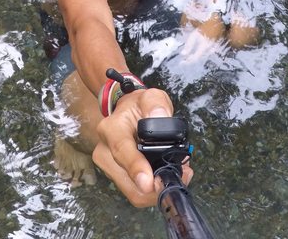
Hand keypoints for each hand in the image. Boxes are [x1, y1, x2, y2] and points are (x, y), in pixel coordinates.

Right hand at [92, 88, 193, 206]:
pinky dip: (154, 190)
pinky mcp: (118, 177)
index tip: (148, 183)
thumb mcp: (151, 96)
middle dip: (156, 186)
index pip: (121, 151)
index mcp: (111, 129)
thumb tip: (160, 117)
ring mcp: (109, 167)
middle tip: (182, 174)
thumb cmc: (139, 106)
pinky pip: (136, 191)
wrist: (128, 114)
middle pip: (128, 181)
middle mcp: (105, 151)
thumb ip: (156, 103)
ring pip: (133, 192)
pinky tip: (168, 174)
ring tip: (179, 172)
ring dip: (157, 190)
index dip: (135, 168)